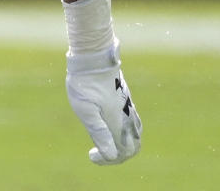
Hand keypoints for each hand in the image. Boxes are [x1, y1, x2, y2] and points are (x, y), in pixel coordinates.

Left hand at [66, 38, 142, 164]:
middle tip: (97, 153)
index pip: (122, 152)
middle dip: (117, 155)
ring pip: (134, 135)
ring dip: (122, 145)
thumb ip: (99, 132)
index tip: (91, 155)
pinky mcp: (126, 100)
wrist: (93, 58)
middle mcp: (127, 117)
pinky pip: (133, 124)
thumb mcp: (85, 110)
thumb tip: (111, 155)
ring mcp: (128, 108)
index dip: (108, 160)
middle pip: (132, 147)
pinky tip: (110, 128)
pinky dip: (125, 134)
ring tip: (102, 144)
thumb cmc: (85, 84)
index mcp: (117, 123)